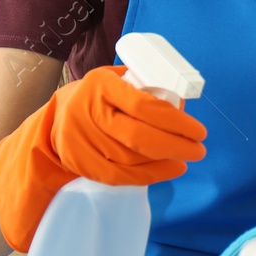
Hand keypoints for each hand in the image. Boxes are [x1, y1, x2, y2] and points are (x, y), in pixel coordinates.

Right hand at [0, 64, 207, 251]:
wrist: (55, 120)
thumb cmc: (99, 97)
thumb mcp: (115, 80)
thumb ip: (143, 86)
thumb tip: (182, 102)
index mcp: (100, 84)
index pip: (145, 106)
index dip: (176, 122)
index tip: (198, 130)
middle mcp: (86, 111)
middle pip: (138, 136)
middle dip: (176, 145)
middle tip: (199, 148)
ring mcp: (79, 139)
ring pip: (130, 158)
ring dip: (165, 161)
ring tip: (186, 157)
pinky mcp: (78, 162)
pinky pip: (118, 175)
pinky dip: (148, 175)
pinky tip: (168, 169)